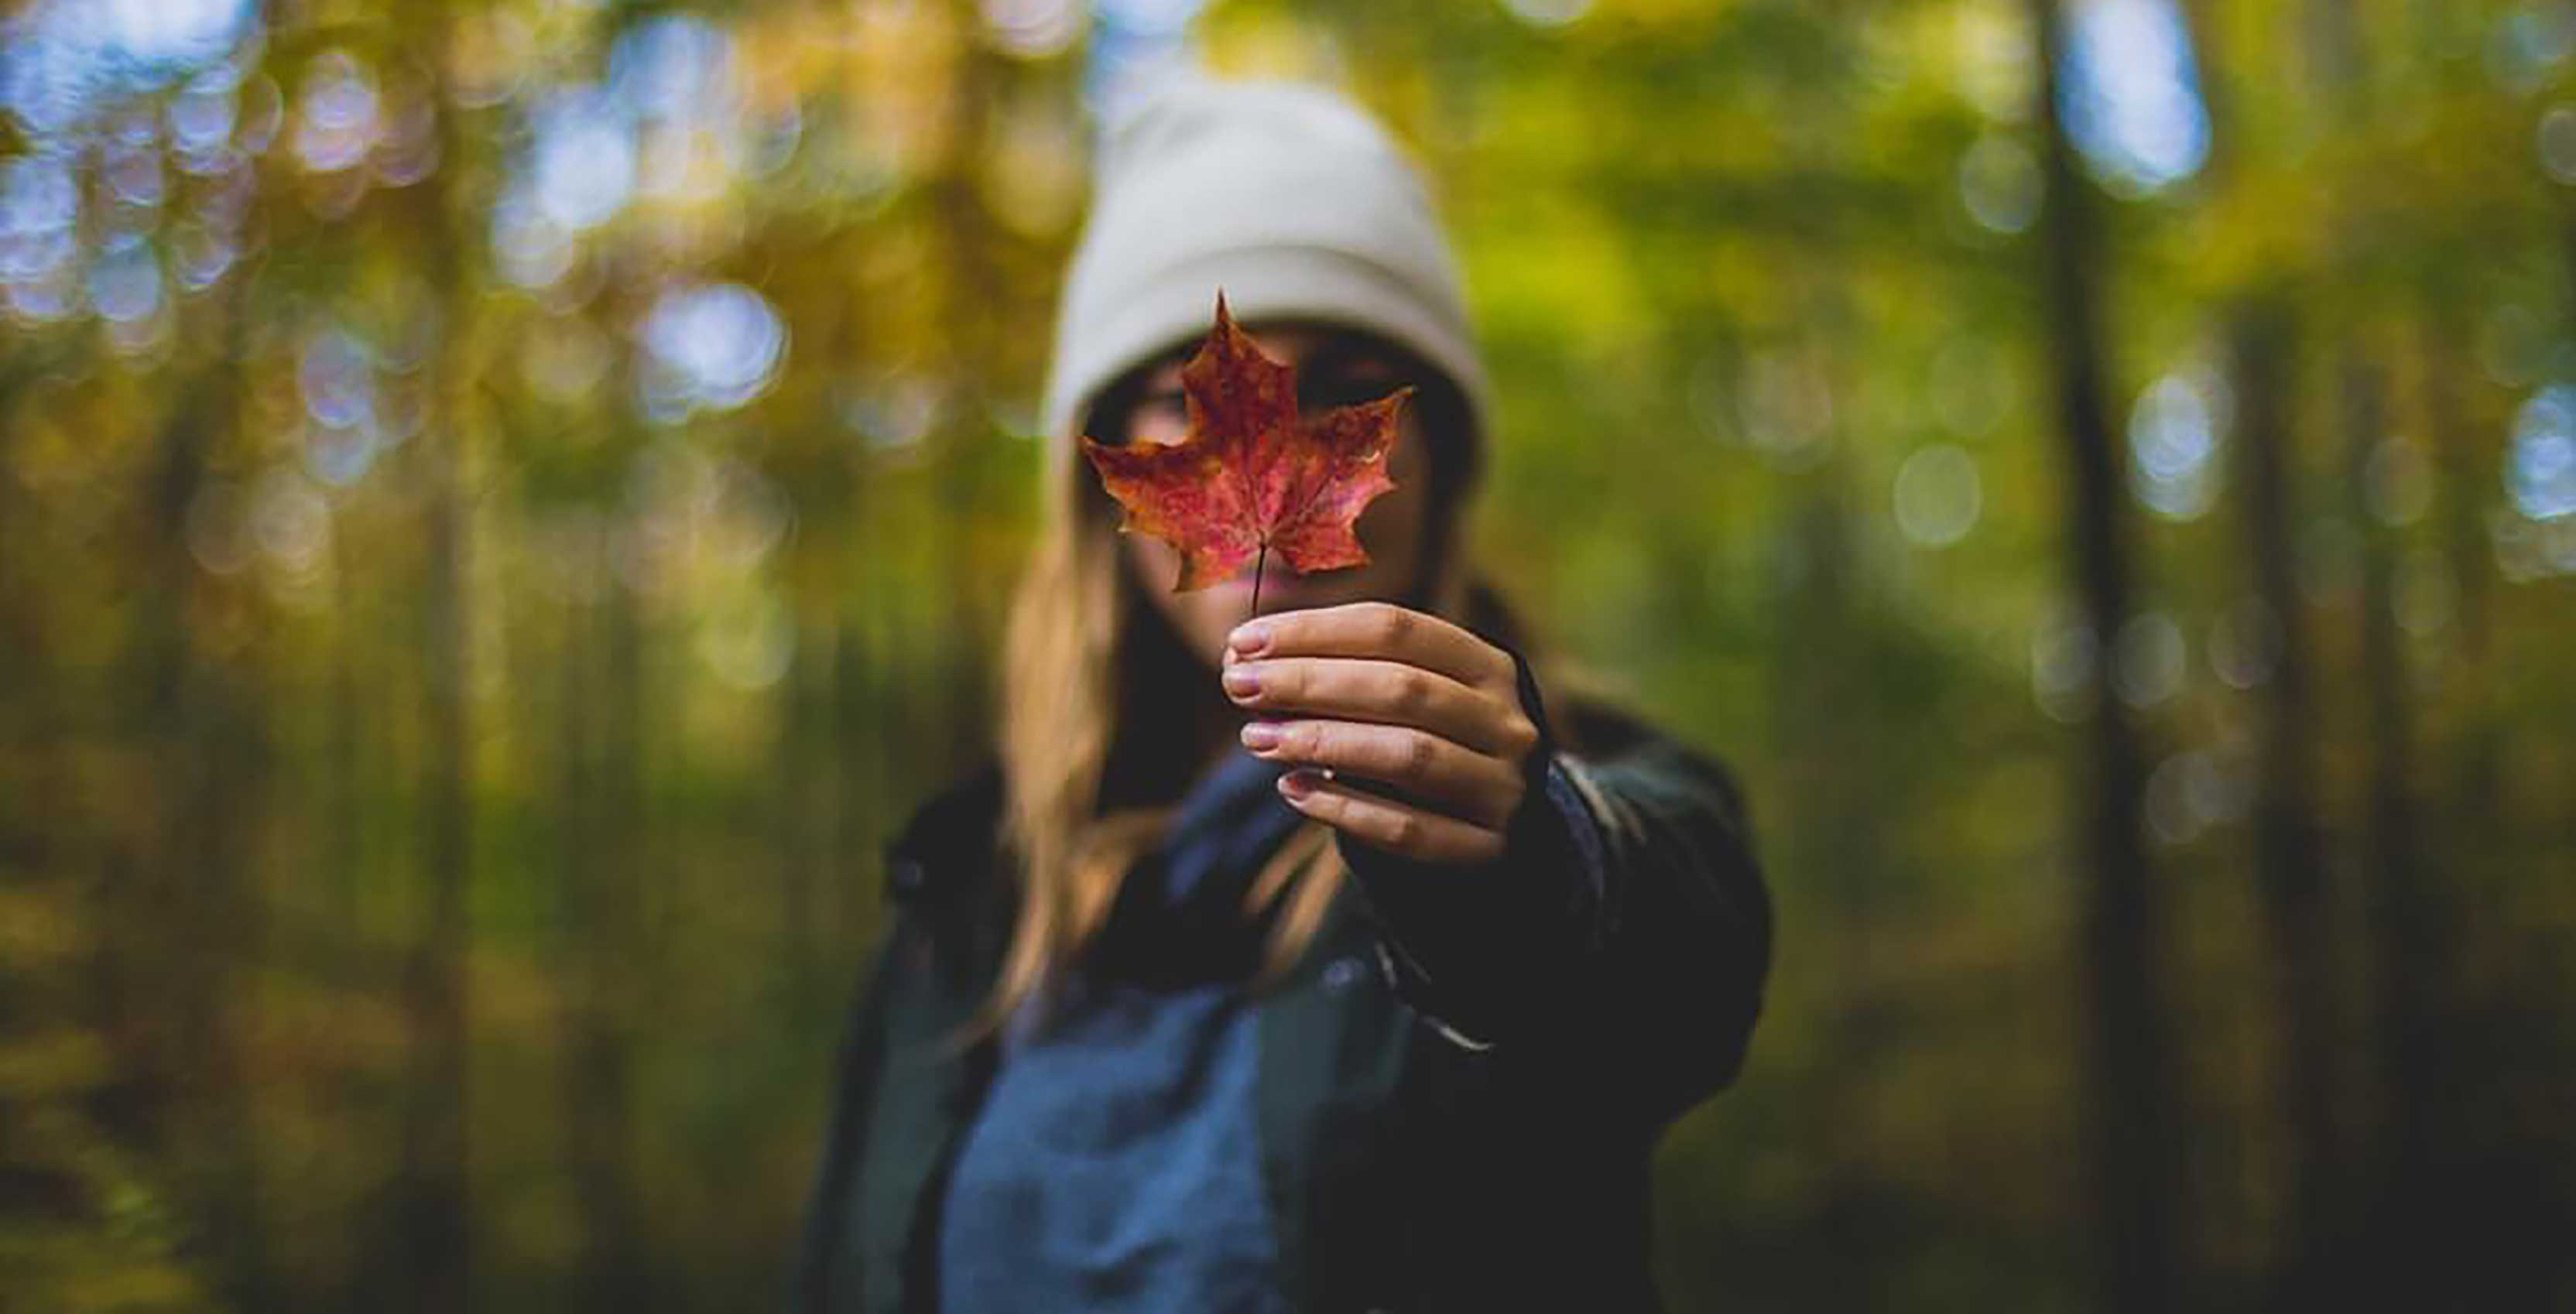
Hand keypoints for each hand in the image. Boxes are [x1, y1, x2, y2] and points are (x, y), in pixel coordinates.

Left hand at [1222, 601, 1541, 865]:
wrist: (1494, 831)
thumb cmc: (1428, 745)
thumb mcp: (1406, 698)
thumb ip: (1340, 672)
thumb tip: (1241, 654)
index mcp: (1488, 666)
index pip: (1396, 628)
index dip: (1315, 630)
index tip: (1243, 641)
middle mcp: (1506, 723)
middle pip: (1401, 688)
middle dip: (1308, 682)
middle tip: (1237, 685)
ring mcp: (1503, 788)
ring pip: (1407, 755)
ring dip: (1322, 741)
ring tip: (1256, 737)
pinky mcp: (1486, 848)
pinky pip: (1408, 829)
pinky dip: (1344, 807)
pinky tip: (1292, 789)